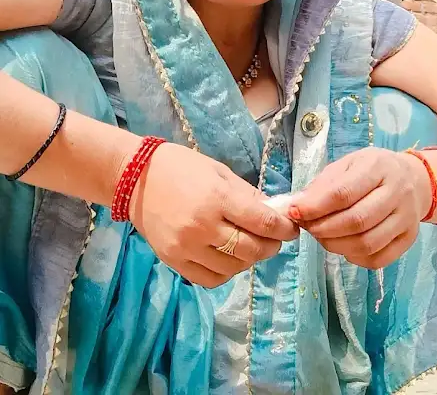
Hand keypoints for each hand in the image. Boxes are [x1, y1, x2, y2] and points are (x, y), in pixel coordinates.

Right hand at [127, 143, 298, 287]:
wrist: (135, 179)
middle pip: (252, 249)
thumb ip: (247, 195)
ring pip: (234, 267)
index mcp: (217, 198)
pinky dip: (227, 272)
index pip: (263, 222)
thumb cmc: (181, 167)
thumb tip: (274, 213)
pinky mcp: (174, 261)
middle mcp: (203, 226)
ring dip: (251, 259)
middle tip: (275, 239)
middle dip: (272, 246)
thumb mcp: (219, 171)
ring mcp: (187, 247)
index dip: (284, 228)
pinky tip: (230, 258)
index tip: (291, 229)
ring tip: (252, 246)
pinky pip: (211, 279)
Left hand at [287, 147, 430, 268]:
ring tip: (322, 237)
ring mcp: (407, 217)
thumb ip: (324, 185)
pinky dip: (355, 258)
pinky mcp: (409, 238)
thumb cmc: (372, 170)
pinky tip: (344, 247)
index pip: (343, 192)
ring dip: (336, 246)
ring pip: (367, 243)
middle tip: (307, 228)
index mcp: (378, 167)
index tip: (294, 213)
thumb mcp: (347, 164)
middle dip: (324, 229)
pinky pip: (379, 258)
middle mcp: (397, 192)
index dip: (315, 207)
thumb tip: (298, 206)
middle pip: (357, 221)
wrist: (414, 178)